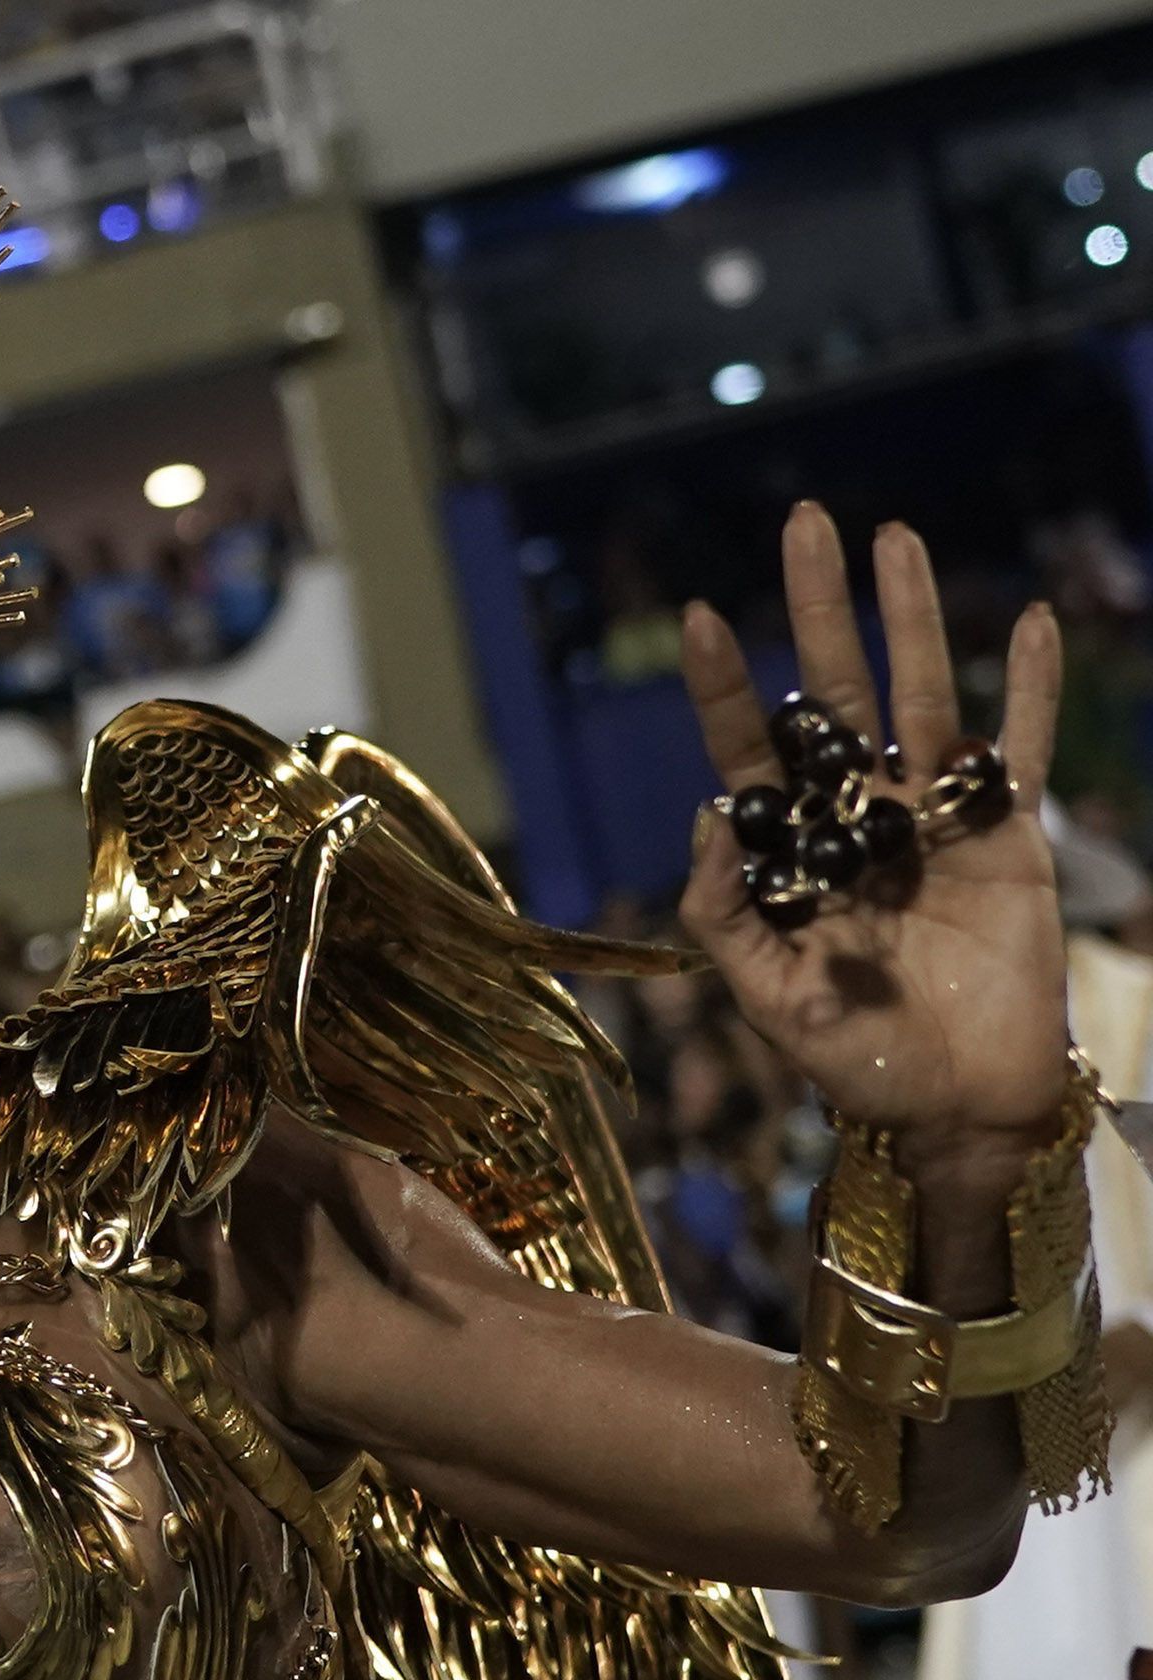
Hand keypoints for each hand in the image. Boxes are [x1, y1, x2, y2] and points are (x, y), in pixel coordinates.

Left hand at [677, 507, 1070, 1169]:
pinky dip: (1029, 687)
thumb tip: (709, 812)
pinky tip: (1029, 623)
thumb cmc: (852, 1058)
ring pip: (922, 698)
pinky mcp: (1009, 836)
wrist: (952, 1105)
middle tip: (807, 520)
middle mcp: (857, 817)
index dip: (727, 685)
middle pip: (834, 692)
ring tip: (896, 538)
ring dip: (913, 619)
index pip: (750, 748)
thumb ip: (725, 910)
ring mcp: (933, 819)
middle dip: (822, 609)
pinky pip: (1018, 748)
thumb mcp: (765, 994)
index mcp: (791, 850)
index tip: (704, 616)